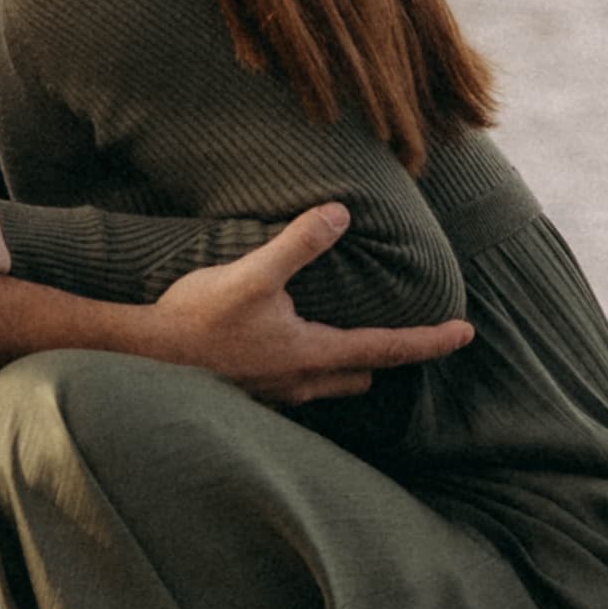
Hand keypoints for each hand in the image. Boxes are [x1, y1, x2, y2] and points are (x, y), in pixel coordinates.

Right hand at [147, 208, 470, 401]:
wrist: (142, 358)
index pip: (387, 349)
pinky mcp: (250, 393)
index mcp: (311, 353)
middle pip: (361, 372)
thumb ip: (297, 244)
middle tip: (400, 330)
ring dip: (346, 362)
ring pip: (330, 383)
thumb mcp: (250, 274)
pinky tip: (288, 344)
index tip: (465, 333)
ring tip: (346, 332)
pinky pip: (298, 385)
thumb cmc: (197, 319)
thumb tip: (340, 214)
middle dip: (384, 355)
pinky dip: (311, 365)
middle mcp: (300, 381)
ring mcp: (275, 393)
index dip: (430, 341)